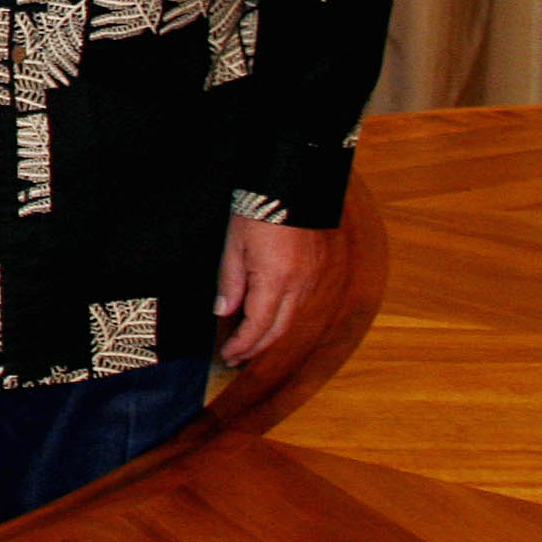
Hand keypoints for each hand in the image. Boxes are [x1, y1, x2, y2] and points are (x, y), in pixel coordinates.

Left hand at [215, 213, 335, 363]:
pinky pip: (300, 302)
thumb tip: (224, 311)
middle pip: (278, 330)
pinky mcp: (317, 269)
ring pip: (291, 318)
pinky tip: (268, 317)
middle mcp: (299, 285)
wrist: (292, 184)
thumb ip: (230, 281)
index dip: (242, 345)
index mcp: (275, 280)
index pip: (258, 326)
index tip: (227, 355)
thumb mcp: (233, 244)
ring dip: (269, 335)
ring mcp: (312, 278)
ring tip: (248, 342)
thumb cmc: (258, 209)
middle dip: (256, 347)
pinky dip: (282, 317)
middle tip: (236, 357)